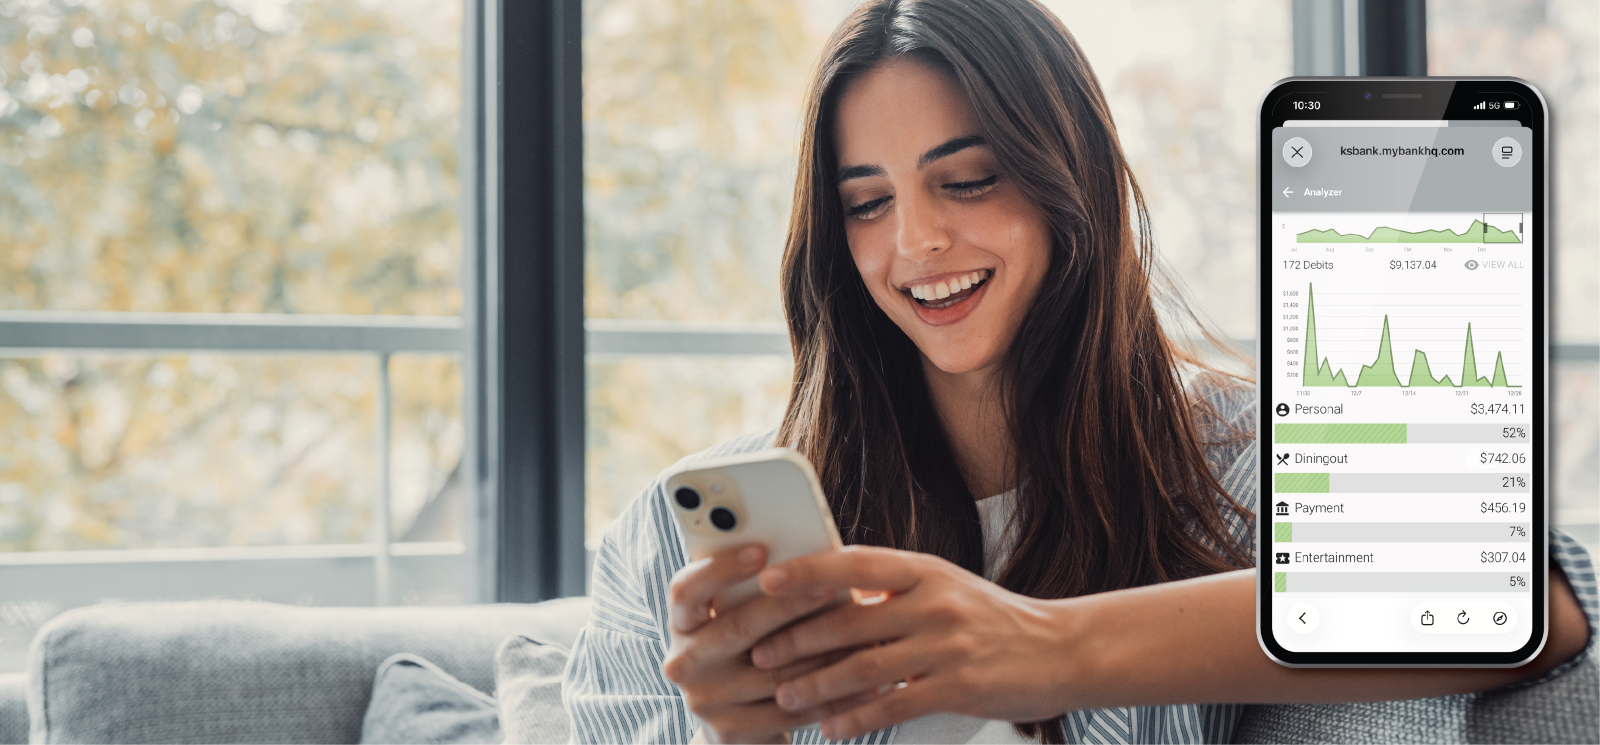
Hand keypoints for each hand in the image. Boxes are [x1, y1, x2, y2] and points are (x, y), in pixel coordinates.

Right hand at [662, 543, 857, 744]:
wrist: (738, 728)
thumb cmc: (747, 656)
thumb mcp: (735, 623)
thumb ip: (754, 594)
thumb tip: (806, 560)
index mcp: (682, 625)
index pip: (686, 590)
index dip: (721, 568)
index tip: (761, 551)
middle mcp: (684, 662)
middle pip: (737, 627)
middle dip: (789, 605)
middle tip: (830, 586)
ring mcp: (706, 701)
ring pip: (773, 671)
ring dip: (822, 653)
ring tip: (861, 634)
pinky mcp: (732, 731)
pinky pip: (791, 709)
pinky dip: (831, 696)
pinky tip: (864, 685)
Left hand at [748, 545, 1082, 740]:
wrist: (1062, 650)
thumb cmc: (993, 619)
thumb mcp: (945, 587)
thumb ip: (893, 592)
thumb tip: (828, 595)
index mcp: (925, 569)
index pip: (854, 563)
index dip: (807, 571)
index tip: (765, 581)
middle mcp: (935, 601)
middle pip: (849, 620)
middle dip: (796, 639)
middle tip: (759, 652)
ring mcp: (948, 645)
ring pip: (865, 666)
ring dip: (817, 684)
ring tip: (785, 695)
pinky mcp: (961, 687)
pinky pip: (894, 704)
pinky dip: (857, 716)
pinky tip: (832, 726)